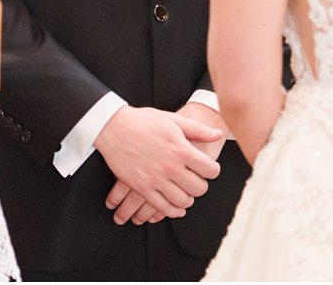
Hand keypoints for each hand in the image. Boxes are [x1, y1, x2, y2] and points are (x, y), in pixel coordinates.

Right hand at [94, 105, 222, 223]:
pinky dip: (173, 210)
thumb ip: (198, 130)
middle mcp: (171, 167)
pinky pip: (163, 207)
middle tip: (197, 180)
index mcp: (182, 149)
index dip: (213, 170)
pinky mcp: (143, 188)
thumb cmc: (144, 121)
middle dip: (201, 185)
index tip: (209, 169)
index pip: (210, 170)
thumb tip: (218, 134)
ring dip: (188, 198)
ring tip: (186, 192)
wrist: (114, 127)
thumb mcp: (174, 120)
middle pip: (199, 188)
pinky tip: (175, 206)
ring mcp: (156, 179)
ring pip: (183, 201)